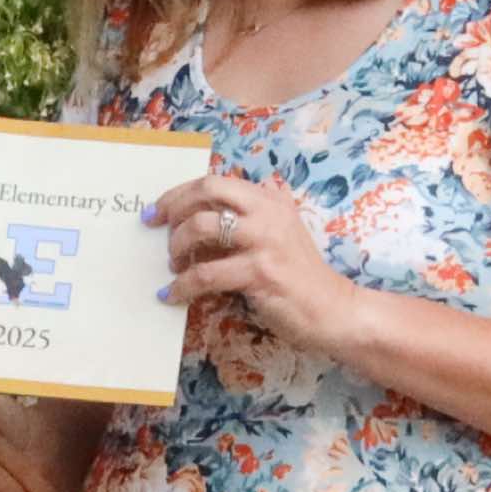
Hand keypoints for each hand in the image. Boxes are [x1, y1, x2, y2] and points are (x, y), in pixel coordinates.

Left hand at [146, 173, 358, 354]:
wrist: (334, 310)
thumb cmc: (300, 276)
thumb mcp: (278, 234)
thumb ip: (250, 217)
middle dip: (173, 207)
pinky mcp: (260, 272)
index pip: (215, 181)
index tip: (157, 209)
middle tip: (155, 227)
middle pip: (207, 191)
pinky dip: (182, 285)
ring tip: (173, 265)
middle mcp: (268, 211)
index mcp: (269, 199)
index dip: (180, 193)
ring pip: (202, 228)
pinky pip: (206, 274)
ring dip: (177, 247)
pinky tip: (172, 295)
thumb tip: (203, 212)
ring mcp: (264, 240)